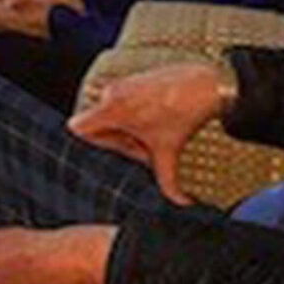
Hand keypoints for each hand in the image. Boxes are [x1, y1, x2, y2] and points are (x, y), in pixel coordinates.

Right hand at [66, 61, 227, 204]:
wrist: (206, 86)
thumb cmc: (184, 114)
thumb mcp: (170, 153)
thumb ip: (167, 183)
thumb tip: (180, 204)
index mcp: (112, 109)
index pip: (77, 128)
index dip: (94, 144)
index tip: (120, 150)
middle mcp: (111, 93)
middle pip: (99, 125)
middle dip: (121, 141)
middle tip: (145, 149)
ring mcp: (122, 83)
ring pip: (112, 114)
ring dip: (129, 129)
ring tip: (154, 135)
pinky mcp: (133, 79)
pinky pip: (122, 101)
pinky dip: (135, 115)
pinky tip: (157, 122)